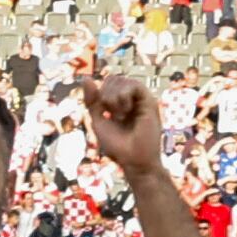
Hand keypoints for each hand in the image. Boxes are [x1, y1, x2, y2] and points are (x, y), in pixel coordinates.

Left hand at [74, 58, 165, 174]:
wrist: (133, 159)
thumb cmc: (117, 144)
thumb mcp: (98, 119)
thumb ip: (92, 100)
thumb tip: (86, 77)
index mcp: (120, 103)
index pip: (107, 84)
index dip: (98, 93)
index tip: (102, 112)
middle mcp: (132, 99)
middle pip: (113, 79)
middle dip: (105, 95)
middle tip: (113, 115)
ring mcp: (141, 99)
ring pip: (122, 80)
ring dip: (114, 97)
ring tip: (120, 115)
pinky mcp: (150, 101)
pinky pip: (134, 84)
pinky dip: (124, 96)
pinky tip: (125, 110)